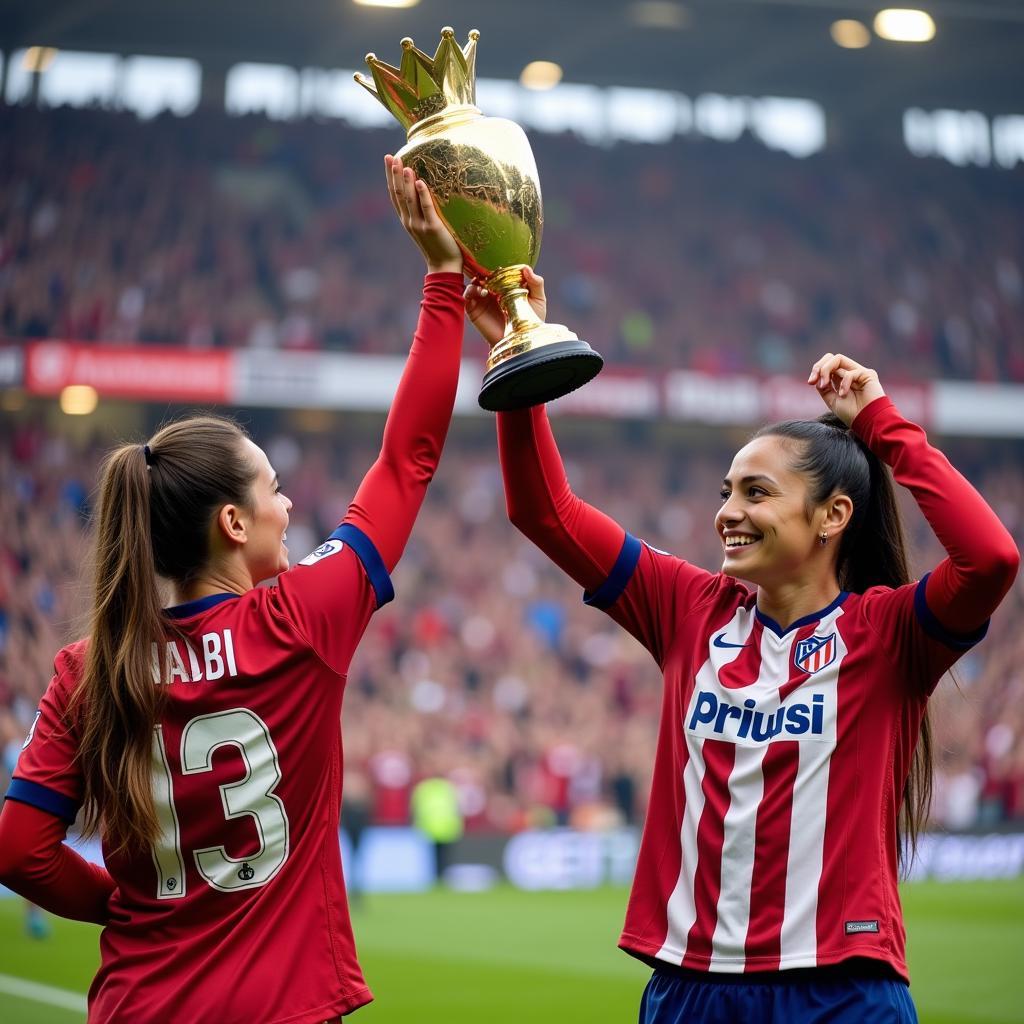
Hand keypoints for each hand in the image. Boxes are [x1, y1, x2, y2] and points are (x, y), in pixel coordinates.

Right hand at [385, 155, 462, 274]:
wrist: (444, 267)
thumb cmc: (439, 245)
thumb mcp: (426, 226)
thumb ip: (423, 210)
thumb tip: (425, 188)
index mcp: (406, 220)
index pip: (394, 195)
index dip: (390, 177)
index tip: (389, 159)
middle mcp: (409, 221)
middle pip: (398, 194)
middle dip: (394, 174)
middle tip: (392, 156)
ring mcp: (419, 225)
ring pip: (409, 199)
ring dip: (406, 181)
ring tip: (404, 165)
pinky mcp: (433, 228)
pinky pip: (427, 208)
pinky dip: (423, 194)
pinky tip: (421, 181)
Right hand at [464, 266, 546, 349]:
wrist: (520, 340)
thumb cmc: (531, 321)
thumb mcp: (538, 300)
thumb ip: (536, 283)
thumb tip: (526, 268)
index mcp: (506, 286)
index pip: (499, 270)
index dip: (499, 265)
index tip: (504, 264)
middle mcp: (493, 291)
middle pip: (484, 273)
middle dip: (486, 270)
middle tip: (492, 271)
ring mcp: (482, 299)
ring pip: (474, 282)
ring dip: (478, 279)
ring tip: (487, 284)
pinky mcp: (474, 309)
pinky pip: (467, 295)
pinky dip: (471, 291)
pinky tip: (482, 293)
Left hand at [807, 352, 885, 425]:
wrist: (866, 421)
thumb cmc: (851, 413)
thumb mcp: (831, 399)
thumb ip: (824, 387)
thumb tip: (817, 378)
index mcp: (841, 379)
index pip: (827, 365)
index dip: (817, 370)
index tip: (810, 382)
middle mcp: (850, 373)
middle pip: (831, 357)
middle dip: (819, 367)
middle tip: (813, 380)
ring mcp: (859, 372)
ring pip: (838, 359)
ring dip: (826, 371)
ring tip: (825, 386)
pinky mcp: (868, 374)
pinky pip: (849, 372)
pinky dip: (843, 383)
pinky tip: (843, 394)